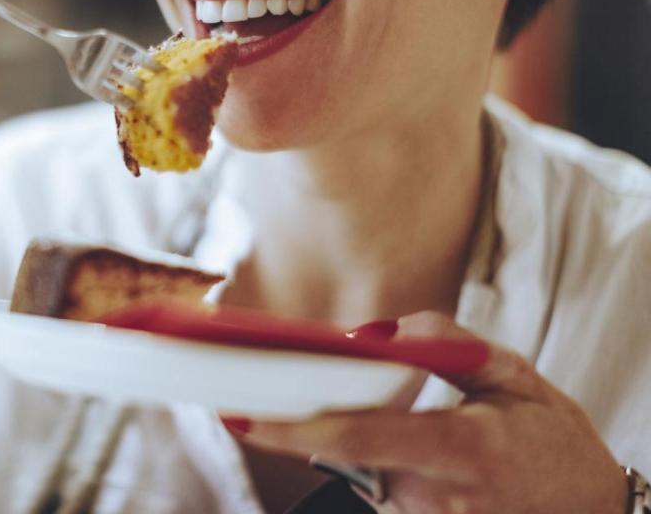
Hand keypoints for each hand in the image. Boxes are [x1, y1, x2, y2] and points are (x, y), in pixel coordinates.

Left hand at [231, 312, 628, 513]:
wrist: (587, 509)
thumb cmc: (549, 439)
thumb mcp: (514, 374)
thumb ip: (444, 344)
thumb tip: (370, 333)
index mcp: (465, 449)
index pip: (360, 438)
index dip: (294, 429)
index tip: (242, 416)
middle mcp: (439, 497)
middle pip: (347, 453)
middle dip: (314, 420)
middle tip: (277, 389)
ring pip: (361, 470)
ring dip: (360, 438)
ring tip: (407, 420)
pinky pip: (379, 489)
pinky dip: (379, 462)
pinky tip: (418, 452)